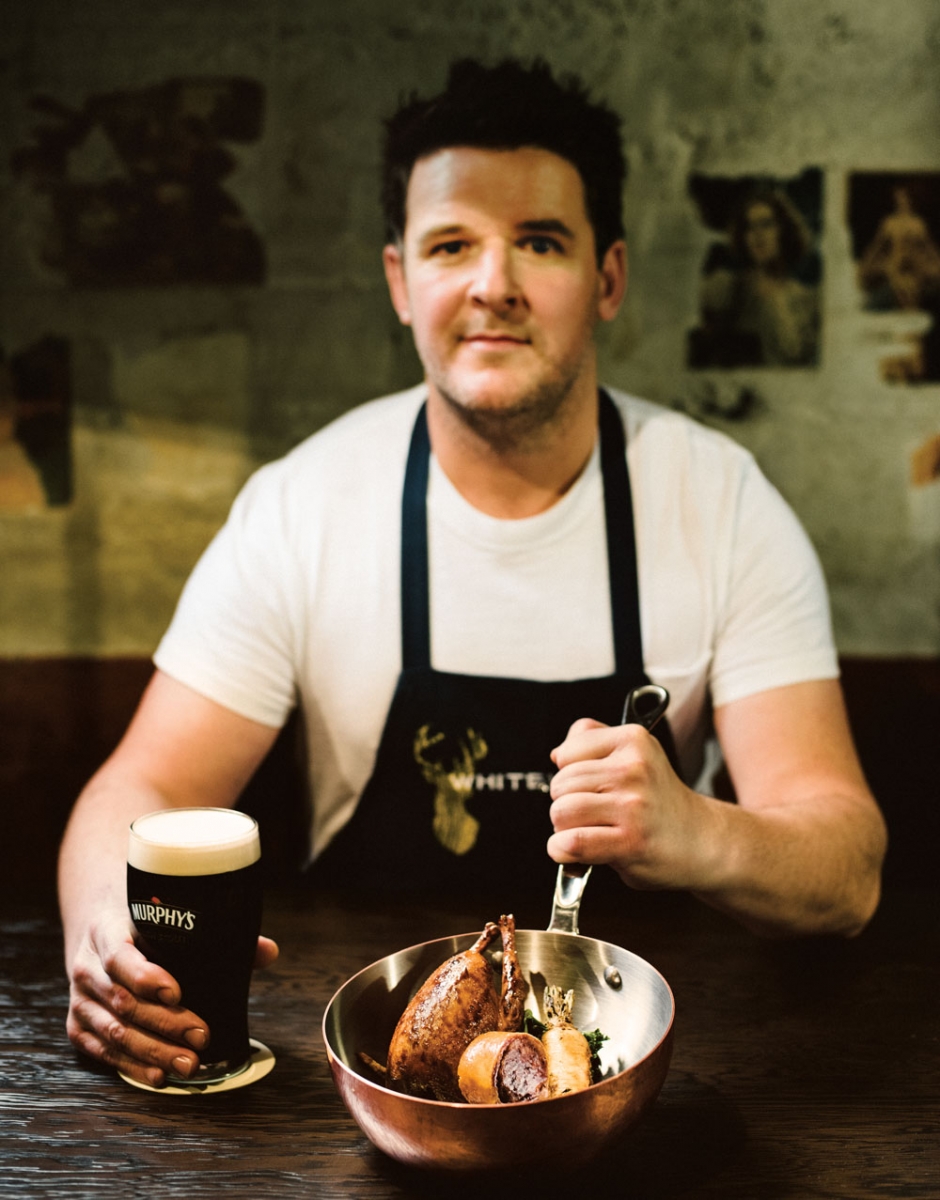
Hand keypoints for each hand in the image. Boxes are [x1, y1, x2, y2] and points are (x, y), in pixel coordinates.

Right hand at [66, 907, 278, 1087]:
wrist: (97, 933)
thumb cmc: (141, 927)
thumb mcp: (164, 919)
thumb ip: (215, 934)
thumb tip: (267, 951)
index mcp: (107, 932)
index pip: (120, 957)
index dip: (147, 977)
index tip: (177, 993)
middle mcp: (87, 968)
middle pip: (123, 1002)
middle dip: (165, 1024)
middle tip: (201, 1037)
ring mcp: (81, 1001)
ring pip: (114, 1032)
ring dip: (153, 1052)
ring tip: (188, 1063)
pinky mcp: (79, 1027)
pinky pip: (104, 1052)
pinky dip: (132, 1066)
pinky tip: (158, 1075)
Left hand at [547, 717, 711, 890]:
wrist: (702, 841)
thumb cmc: (659, 801)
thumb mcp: (636, 755)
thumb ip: (595, 742)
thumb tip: (556, 753)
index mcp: (633, 740)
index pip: (566, 752)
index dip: (568, 773)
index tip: (588, 786)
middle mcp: (633, 769)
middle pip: (560, 784)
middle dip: (564, 803)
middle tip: (591, 814)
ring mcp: (632, 806)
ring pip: (561, 811)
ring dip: (563, 828)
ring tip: (587, 831)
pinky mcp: (629, 842)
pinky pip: (572, 841)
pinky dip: (561, 850)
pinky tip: (572, 851)